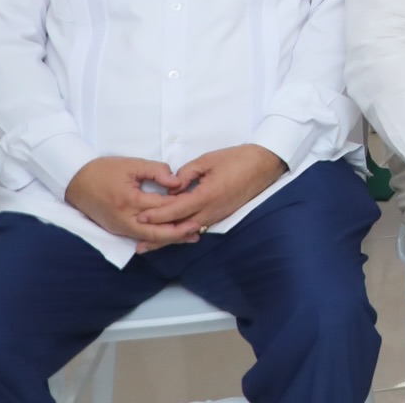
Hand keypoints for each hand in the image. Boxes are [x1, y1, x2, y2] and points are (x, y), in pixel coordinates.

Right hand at [63, 156, 185, 251]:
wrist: (75, 181)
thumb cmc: (104, 170)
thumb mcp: (132, 164)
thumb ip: (157, 171)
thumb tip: (177, 182)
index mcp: (129, 200)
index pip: (161, 207)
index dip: (179, 206)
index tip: (197, 204)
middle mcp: (124, 219)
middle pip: (156, 231)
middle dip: (178, 232)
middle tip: (197, 229)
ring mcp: (119, 227)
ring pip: (148, 238)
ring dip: (169, 238)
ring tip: (190, 236)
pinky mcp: (116, 229)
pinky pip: (139, 236)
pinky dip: (156, 237)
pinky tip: (170, 236)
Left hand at [133, 145, 286, 243]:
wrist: (265, 165)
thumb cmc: (238, 159)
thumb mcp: (208, 160)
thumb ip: (186, 173)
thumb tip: (172, 187)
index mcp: (207, 196)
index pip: (176, 210)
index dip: (157, 215)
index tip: (140, 218)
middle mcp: (211, 211)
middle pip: (180, 228)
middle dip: (159, 237)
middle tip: (140, 245)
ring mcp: (218, 215)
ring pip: (188, 231)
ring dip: (170, 239)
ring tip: (152, 246)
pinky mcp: (222, 215)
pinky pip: (198, 227)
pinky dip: (183, 233)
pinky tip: (174, 235)